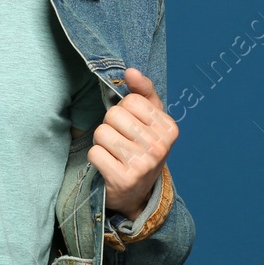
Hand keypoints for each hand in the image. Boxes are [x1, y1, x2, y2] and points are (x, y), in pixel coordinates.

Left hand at [89, 67, 176, 219]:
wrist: (138, 193)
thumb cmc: (142, 148)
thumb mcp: (150, 119)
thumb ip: (143, 91)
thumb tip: (130, 71)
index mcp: (169, 129)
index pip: (131, 101)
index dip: (124, 110)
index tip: (131, 126)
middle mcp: (159, 147)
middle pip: (114, 115)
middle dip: (111, 125)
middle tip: (120, 141)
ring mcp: (142, 165)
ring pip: (101, 132)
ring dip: (101, 141)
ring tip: (114, 152)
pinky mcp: (123, 179)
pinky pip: (94, 152)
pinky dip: (96, 157)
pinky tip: (108, 165)